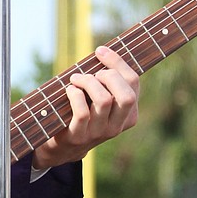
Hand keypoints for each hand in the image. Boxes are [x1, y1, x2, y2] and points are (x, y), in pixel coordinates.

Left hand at [31, 44, 139, 170]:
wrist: (63, 146)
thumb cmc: (82, 112)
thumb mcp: (100, 100)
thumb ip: (107, 81)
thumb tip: (103, 52)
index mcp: (129, 115)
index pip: (133, 82)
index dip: (117, 62)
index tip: (101, 51)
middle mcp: (118, 126)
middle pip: (126, 95)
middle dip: (109, 75)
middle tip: (92, 74)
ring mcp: (99, 133)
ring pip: (104, 100)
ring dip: (88, 82)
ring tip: (76, 79)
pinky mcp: (79, 136)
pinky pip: (83, 112)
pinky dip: (75, 94)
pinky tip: (69, 90)